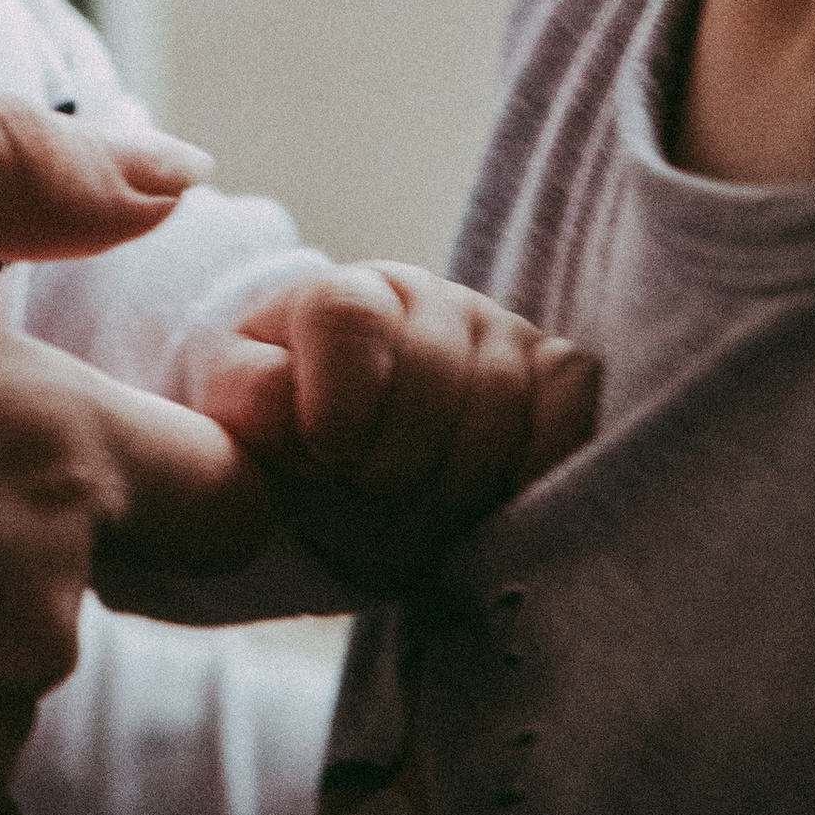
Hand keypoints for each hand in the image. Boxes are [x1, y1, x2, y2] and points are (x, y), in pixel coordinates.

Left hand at [186, 263, 598, 592]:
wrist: (353, 472)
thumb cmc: (294, 440)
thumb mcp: (242, 416)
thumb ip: (247, 397)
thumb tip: (288, 399)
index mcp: (342, 297)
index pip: (347, 320)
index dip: (337, 405)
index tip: (326, 455)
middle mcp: (428, 298)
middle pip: (432, 375)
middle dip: (391, 468)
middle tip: (367, 501)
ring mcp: (502, 332)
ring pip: (501, 406)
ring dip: (453, 489)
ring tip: (413, 517)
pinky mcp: (559, 375)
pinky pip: (571, 413)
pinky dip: (531, 471)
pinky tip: (486, 506)